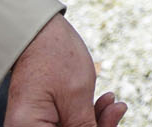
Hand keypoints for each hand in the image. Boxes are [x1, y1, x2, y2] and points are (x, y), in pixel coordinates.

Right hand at [5, 15, 126, 126]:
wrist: (38, 33)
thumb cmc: (54, 58)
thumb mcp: (77, 96)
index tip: (111, 120)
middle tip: (116, 110)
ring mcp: (35, 126)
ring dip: (97, 122)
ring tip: (113, 105)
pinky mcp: (44, 120)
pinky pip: (69, 125)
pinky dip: (88, 117)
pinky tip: (104, 103)